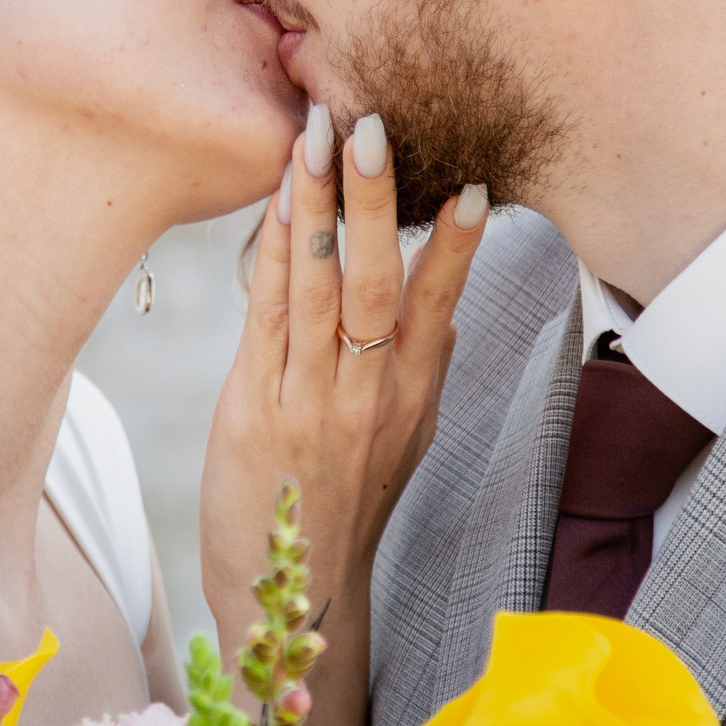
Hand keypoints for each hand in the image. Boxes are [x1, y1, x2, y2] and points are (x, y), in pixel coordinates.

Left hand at [199, 104, 487, 725]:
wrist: (290, 598)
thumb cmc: (342, 506)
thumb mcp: (402, 441)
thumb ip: (423, 370)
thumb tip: (449, 308)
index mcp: (412, 397)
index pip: (440, 306)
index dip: (456, 246)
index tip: (471, 182)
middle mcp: (369, 395)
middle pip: (379, 284)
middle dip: (376, 202)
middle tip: (372, 127)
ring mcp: (311, 402)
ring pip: (319, 289)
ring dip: (315, 208)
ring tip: (314, 139)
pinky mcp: (253, 410)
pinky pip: (265, 317)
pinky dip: (269, 257)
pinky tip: (271, 208)